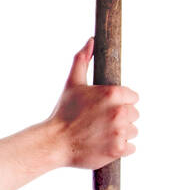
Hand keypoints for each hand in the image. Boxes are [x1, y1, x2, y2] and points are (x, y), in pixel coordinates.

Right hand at [45, 37, 140, 169]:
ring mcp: (119, 131)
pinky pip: (131, 148)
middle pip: (134, 114)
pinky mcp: (118, 149)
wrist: (54, 143)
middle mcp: (119, 111)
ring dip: (121, 134)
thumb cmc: (63, 113)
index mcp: (112, 93)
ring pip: (133, 131)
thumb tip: (91, 40)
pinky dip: (121, 149)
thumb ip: (83, 60)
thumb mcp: (72, 83)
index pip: (132, 97)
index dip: (120, 102)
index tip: (106, 109)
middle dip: (121, 118)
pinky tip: (105, 145)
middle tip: (101, 123)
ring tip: (101, 135)